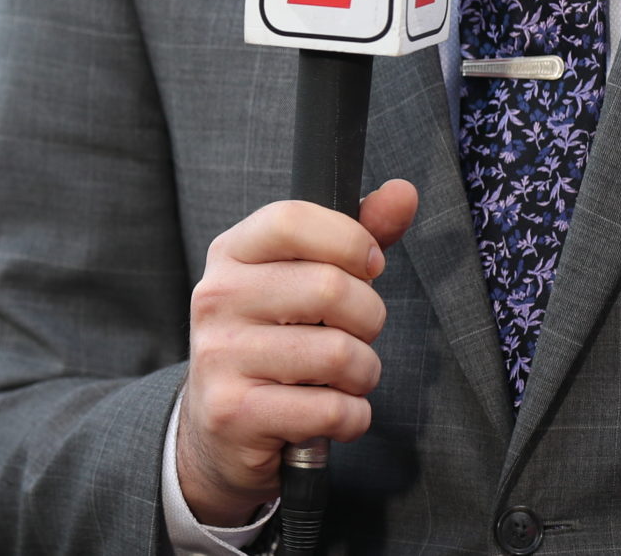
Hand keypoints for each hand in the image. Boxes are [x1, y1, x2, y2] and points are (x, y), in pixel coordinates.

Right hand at [175, 178, 419, 525]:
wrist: (217, 429)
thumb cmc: (276, 341)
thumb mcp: (303, 280)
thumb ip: (354, 236)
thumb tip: (404, 192)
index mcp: (231, 254)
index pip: (292, 219)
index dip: (348, 239)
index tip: (369, 266)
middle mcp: (216, 298)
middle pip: (329, 288)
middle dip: (369, 318)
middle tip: (357, 335)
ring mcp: (220, 356)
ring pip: (338, 354)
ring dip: (365, 373)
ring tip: (347, 378)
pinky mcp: (234, 413)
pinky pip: (331, 410)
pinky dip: (353, 417)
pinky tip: (335, 413)